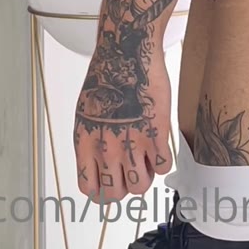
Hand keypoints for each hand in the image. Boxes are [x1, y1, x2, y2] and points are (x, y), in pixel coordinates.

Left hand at [74, 38, 172, 202]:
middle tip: (131, 170)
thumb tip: (99, 162)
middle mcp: (107, 149)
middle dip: (125, 186)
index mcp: (86, 143)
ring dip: (144, 176)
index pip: (90, 189)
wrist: (126, 53)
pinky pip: (162, 167)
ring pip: (141, 187)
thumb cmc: (106, 77)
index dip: (102, 190)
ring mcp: (132, 144)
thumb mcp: (86, 112)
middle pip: (116, 194)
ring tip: (146, 158)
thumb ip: (92, 140)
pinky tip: (159, 145)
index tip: (111, 182)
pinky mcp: (156, 135)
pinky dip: (162, 161)